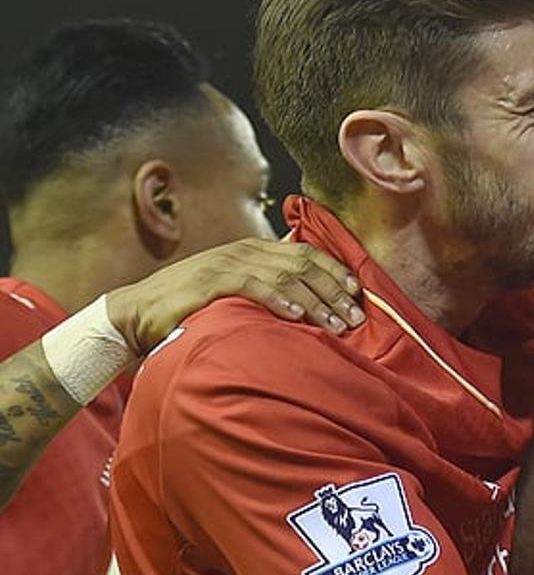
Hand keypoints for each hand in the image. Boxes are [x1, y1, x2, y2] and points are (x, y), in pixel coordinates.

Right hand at [104, 239, 363, 351]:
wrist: (135, 313)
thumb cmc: (190, 308)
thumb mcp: (234, 293)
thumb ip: (266, 290)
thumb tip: (309, 307)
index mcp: (253, 250)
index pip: (306, 252)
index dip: (336, 271)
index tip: (358, 295)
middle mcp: (243, 250)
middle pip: (303, 262)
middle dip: (334, 290)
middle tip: (356, 317)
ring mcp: (225, 263)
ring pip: (285, 274)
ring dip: (316, 300)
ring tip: (336, 324)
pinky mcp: (208, 281)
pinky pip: (251, 285)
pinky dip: (278, 298)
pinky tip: (297, 314)